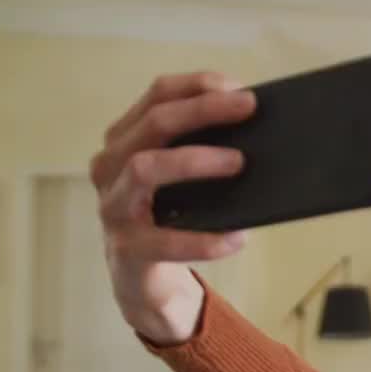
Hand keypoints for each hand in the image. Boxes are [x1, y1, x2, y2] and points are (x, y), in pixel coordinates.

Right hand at [89, 70, 257, 344]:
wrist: (146, 285)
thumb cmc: (173, 220)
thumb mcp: (185, 180)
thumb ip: (206, 151)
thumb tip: (259, 132)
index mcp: (126, 140)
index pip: (157, 96)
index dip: (197, 86)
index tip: (239, 88)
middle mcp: (111, 166)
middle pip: (154, 123)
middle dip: (203, 110)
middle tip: (248, 108)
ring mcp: (113, 207)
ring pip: (144, 167)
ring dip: (195, 160)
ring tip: (239, 163)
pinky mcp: (126, 249)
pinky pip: (162, 241)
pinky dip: (203, 240)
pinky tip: (236, 238)